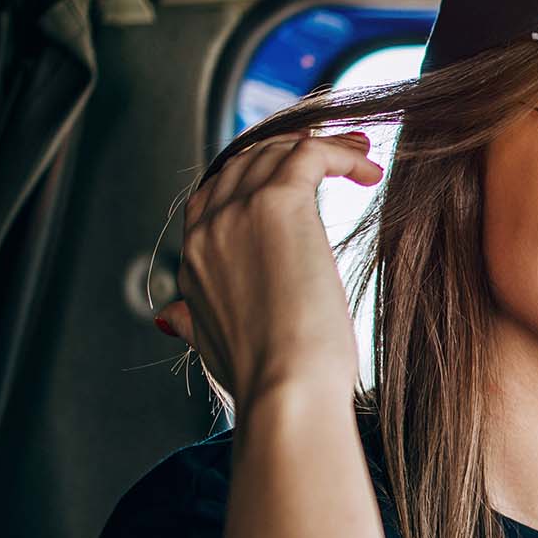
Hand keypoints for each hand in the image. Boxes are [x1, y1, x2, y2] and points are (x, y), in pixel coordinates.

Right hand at [154, 129, 383, 413]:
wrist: (286, 391)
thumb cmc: (266, 382)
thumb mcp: (212, 349)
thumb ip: (192, 321)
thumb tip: (169, 318)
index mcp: (192, 261)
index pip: (216, 195)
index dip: (256, 177)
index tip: (297, 178)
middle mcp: (207, 230)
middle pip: (244, 163)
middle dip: (289, 151)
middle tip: (339, 154)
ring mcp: (237, 213)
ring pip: (276, 151)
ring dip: (323, 147)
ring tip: (361, 155)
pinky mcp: (277, 204)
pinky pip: (308, 153)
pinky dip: (340, 152)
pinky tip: (368, 171)